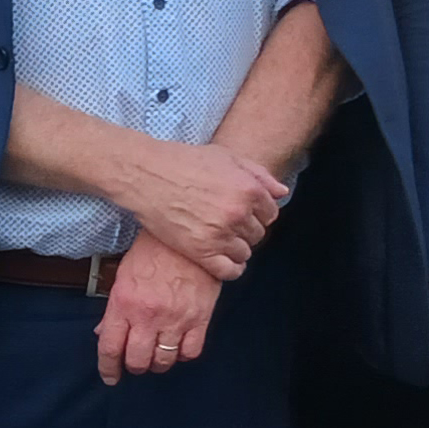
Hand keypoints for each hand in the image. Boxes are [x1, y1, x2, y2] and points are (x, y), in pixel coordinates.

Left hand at [96, 234, 220, 383]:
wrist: (188, 235)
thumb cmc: (153, 250)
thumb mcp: (124, 275)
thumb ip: (114, 309)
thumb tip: (104, 333)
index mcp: (124, 303)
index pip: (110, 348)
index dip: (108, 369)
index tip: (110, 377)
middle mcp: (148, 315)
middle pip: (138, 361)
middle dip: (135, 366)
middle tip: (137, 361)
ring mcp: (176, 318)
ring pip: (164, 361)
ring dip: (159, 363)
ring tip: (158, 354)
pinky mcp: (200, 318)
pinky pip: (191, 352)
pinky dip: (184, 355)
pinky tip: (179, 347)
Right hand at [115, 139, 290, 280]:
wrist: (146, 175)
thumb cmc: (185, 162)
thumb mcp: (226, 157)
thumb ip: (259, 175)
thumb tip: (282, 193)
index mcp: (248, 189)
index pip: (270, 214)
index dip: (257, 214)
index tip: (242, 213)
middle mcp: (238, 213)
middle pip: (258, 234)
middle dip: (245, 230)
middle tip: (225, 223)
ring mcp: (220, 234)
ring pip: (244, 253)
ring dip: (235, 248)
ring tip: (218, 238)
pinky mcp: (201, 251)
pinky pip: (229, 271)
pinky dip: (230, 269)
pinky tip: (221, 260)